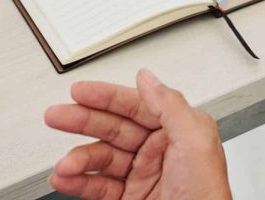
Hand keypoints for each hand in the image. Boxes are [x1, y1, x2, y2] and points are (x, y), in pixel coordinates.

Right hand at [44, 69, 230, 199]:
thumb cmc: (207, 193)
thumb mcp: (196, 140)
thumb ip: (170, 105)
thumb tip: (147, 77)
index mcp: (177, 130)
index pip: (136, 106)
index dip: (107, 97)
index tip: (80, 91)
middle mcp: (159, 151)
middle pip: (113, 128)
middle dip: (83, 121)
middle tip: (57, 116)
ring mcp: (143, 176)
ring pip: (102, 159)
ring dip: (78, 159)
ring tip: (64, 165)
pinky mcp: (131, 199)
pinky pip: (98, 187)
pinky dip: (78, 183)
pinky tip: (65, 179)